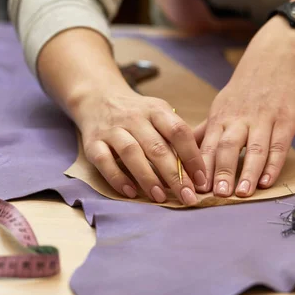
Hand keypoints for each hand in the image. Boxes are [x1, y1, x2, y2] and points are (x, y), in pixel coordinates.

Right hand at [72, 87, 206, 205]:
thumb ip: (175, 136)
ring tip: (160, 197)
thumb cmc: (136, 113)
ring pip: (131, 152)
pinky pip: (104, 161)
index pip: (178, 132)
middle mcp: (134, 117)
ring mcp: (112, 129)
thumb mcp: (158, 114)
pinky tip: (131, 192)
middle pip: (156, 146)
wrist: (97, 97)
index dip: (192, 157)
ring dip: (147, 177)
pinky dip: (117, 178)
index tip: (202, 180)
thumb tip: (198, 171)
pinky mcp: (92, 142)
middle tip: (187, 197)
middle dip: (174, 175)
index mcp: (156, 110)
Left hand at [196, 17, 294, 197]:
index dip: (202, 167)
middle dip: (222, 171)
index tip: (196, 188)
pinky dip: (274, 164)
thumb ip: (206, 132)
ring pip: (255, 148)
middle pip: (228, 146)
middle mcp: (240, 119)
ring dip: (249, 172)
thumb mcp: (220, 107)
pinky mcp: (286, 120)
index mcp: (220, 117)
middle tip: (218, 195)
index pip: (208, 145)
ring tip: (243, 193)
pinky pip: (279, 145)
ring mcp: (264, 119)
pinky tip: (268, 181)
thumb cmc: (243, 90)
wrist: (274, 60)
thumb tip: (182, 154)